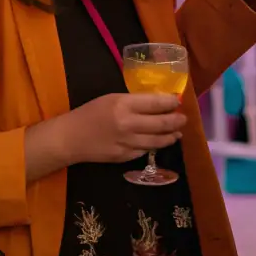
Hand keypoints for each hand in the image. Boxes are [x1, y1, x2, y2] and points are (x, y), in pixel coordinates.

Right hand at [60, 92, 186, 165]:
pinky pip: (144, 151)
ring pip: (156, 141)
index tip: (179, 100)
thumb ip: (133, 102)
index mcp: (124, 105)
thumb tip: (157, 103)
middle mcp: (128, 125)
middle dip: (176, 121)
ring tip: (177, 133)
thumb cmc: (90, 112)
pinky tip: (159, 142)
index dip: (170, 102)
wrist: (71, 138)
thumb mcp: (111, 98)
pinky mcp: (124, 158)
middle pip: (161, 123)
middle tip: (183, 118)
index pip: (155, 103)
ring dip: (170, 136)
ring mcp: (127, 143)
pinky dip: (154, 146)